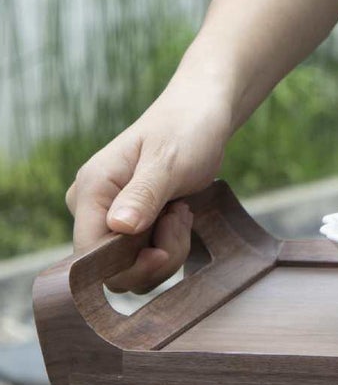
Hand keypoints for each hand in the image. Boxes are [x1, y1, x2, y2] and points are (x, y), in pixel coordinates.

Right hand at [65, 83, 231, 293]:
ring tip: (182, 211)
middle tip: (180, 219)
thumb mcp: (167, 163)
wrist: (200, 116)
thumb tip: (119, 227)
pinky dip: (172, 245)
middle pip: (113, 268)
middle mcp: (92, 208)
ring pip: (135, 266)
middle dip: (156, 258)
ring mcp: (112, 218)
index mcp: (90, 190)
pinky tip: (181, 214)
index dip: (126, 265)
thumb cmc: (185, 132)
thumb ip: (144, 195)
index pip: (89, 253)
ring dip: (169, 249)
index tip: (163, 251)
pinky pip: (148, 257)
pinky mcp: (133, 225)